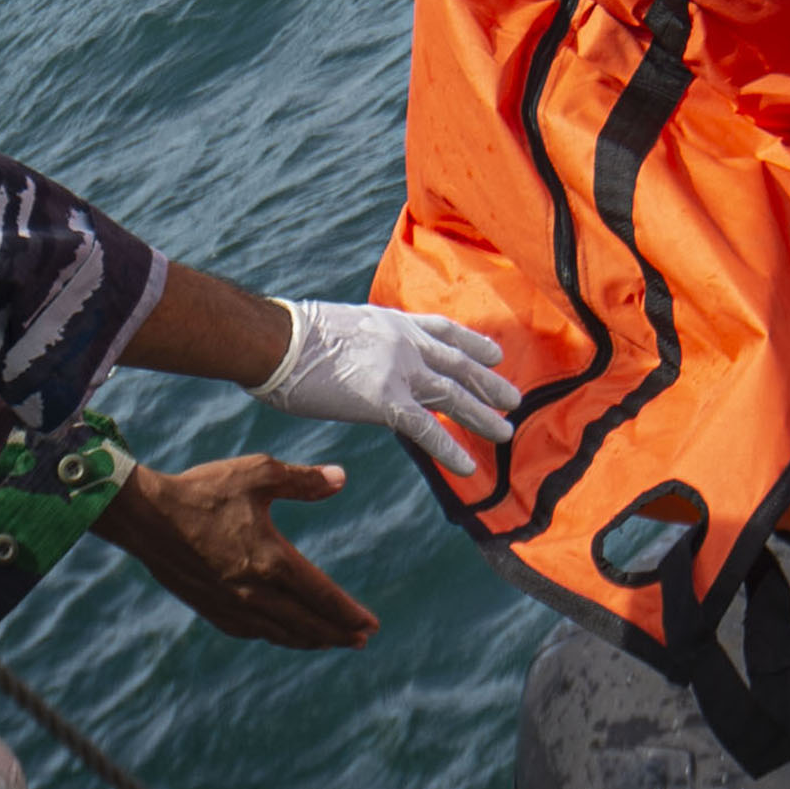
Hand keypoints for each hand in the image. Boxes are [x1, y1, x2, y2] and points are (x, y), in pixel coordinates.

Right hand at [94, 455, 376, 649]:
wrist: (145, 516)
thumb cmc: (202, 490)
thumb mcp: (258, 474)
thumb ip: (303, 480)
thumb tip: (341, 478)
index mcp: (272, 560)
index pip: (323, 596)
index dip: (349, 613)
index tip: (371, 625)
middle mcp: (255, 591)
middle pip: (307, 623)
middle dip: (338, 633)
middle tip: (360, 640)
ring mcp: (231, 605)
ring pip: (281, 632)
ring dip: (310, 639)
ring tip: (330, 641)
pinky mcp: (211, 608)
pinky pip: (252, 631)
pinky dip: (276, 635)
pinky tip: (283, 633)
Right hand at [257, 301, 519, 475]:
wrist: (274, 340)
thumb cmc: (290, 335)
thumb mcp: (340, 325)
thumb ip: (363, 341)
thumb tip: (362, 358)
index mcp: (391, 321)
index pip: (443, 330)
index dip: (472, 343)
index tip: (495, 354)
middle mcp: (404, 342)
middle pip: (458, 363)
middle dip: (488, 383)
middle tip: (514, 400)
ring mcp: (398, 370)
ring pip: (452, 395)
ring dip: (481, 416)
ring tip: (506, 433)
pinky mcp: (384, 400)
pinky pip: (426, 428)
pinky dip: (449, 448)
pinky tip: (468, 467)